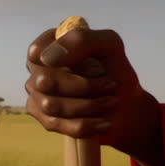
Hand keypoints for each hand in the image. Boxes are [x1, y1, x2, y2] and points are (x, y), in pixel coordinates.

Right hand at [24, 26, 160, 160]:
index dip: (60, 56)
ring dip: (90, 105)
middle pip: (45, 81)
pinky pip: (59, 125)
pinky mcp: (47, 120)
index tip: (92, 59)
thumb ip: (81, 40)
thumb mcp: (109, 46)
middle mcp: (38, 71)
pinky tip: (105, 121)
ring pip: (52, 105)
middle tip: (112, 85)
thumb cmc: (115, 70)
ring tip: (112, 101)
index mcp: (50, 47)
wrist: (128, 105)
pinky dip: (88, 124)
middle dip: (85, 85)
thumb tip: (47, 58)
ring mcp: (38, 96)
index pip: (36, 50)